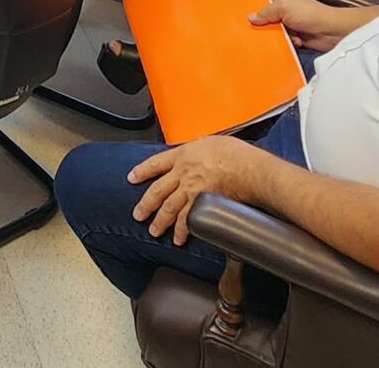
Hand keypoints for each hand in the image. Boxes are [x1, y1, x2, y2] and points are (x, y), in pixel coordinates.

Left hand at [128, 136, 272, 246]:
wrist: (246, 167)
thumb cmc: (234, 153)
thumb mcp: (210, 141)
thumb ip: (199, 149)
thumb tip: (199, 151)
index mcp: (183, 155)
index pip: (155, 163)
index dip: (142, 171)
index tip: (132, 177)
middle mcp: (182, 173)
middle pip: (157, 190)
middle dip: (146, 204)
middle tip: (138, 215)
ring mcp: (191, 190)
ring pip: (169, 208)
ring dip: (161, 222)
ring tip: (155, 231)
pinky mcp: (202, 204)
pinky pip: (188, 219)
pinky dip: (183, 229)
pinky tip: (180, 237)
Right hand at [249, 0, 363, 51]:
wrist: (331, 31)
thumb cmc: (312, 14)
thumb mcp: (284, 7)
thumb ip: (266, 11)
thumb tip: (252, 16)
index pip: (264, 1)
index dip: (255, 7)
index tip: (244, 16)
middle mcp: (286, 11)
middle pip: (267, 18)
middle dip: (264, 25)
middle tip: (258, 30)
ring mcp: (292, 24)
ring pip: (275, 32)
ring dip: (277, 36)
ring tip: (280, 36)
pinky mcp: (297, 37)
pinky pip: (284, 42)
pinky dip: (287, 43)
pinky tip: (293, 42)